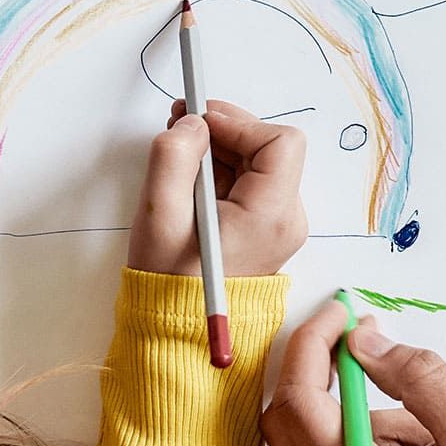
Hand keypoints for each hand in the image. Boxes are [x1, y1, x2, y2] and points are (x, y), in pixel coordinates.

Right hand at [127, 99, 307, 277]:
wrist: (179, 323)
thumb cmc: (169, 278)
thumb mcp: (160, 213)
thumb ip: (173, 157)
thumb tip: (193, 123)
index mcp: (270, 216)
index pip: (280, 143)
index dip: (237, 123)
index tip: (199, 122)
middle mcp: (286, 219)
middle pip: (271, 146)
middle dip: (226, 128)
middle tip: (182, 122)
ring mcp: (279, 223)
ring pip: (260, 159)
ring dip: (221, 146)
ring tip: (181, 152)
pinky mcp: (266, 225)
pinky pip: (252, 179)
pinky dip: (223, 167)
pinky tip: (192, 175)